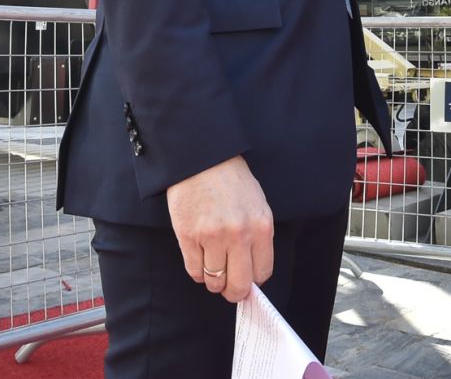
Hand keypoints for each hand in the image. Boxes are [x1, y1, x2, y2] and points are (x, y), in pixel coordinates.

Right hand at [166, 155, 273, 303]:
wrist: (202, 158)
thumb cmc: (231, 180)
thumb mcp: (256, 204)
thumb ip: (257, 236)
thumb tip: (253, 271)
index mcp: (261, 227)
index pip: (262, 272)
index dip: (253, 279)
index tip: (246, 278)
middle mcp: (239, 235)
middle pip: (239, 285)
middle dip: (234, 291)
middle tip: (229, 288)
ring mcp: (212, 237)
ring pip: (215, 281)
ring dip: (213, 281)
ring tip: (212, 267)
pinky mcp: (188, 236)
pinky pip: (194, 271)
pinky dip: (197, 272)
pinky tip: (199, 259)